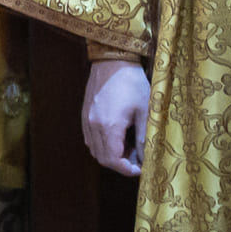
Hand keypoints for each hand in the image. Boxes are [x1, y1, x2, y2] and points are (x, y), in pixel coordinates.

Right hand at [83, 57, 148, 176]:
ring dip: (111, 155)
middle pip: (102, 158)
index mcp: (109, 126)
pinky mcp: (85, 115)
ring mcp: (87, 120)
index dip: (127, 170)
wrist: (112, 61)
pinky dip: (103, 145)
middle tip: (138, 160)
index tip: (141, 169)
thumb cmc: (132, 84)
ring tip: (129, 148)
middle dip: (120, 164)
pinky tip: (118, 137)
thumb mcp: (144, 111)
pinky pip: (91, 138)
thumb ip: (144, 137)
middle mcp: (93, 126)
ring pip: (95, 149)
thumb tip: (146, 157)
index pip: (112, 160)